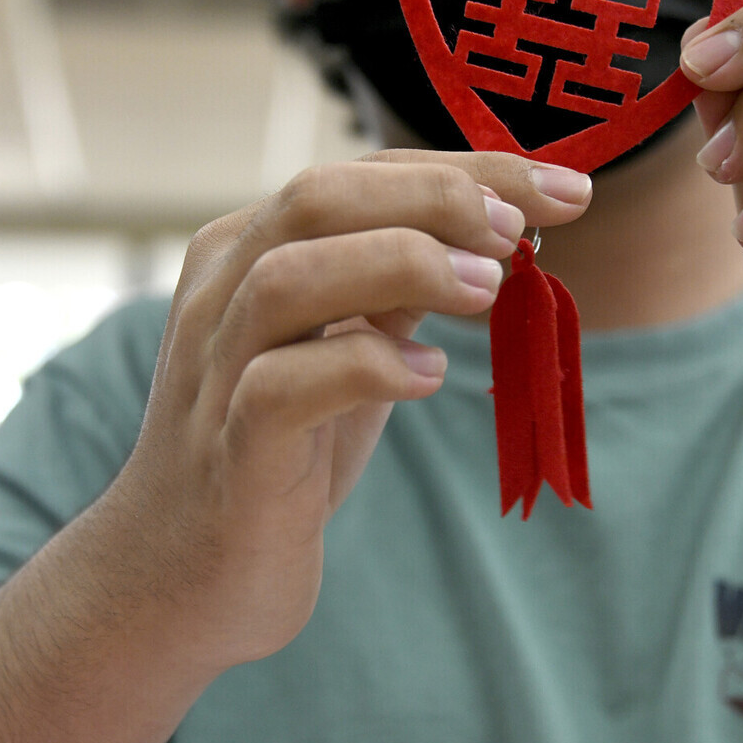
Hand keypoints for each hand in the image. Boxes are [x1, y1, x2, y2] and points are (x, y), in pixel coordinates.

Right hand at [113, 150, 590, 670]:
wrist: (178, 573)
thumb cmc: (278, 447)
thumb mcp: (344, 342)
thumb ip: (397, 283)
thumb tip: (503, 226)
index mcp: (247, 248)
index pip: (360, 173)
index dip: (468, 170)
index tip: (563, 189)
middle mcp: (219, 292)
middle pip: (318, 198)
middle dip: (434, 199)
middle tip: (517, 233)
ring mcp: (214, 369)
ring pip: (288, 278)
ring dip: (401, 266)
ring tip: (487, 289)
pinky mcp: (228, 449)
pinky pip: (281, 386)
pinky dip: (364, 369)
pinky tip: (427, 377)